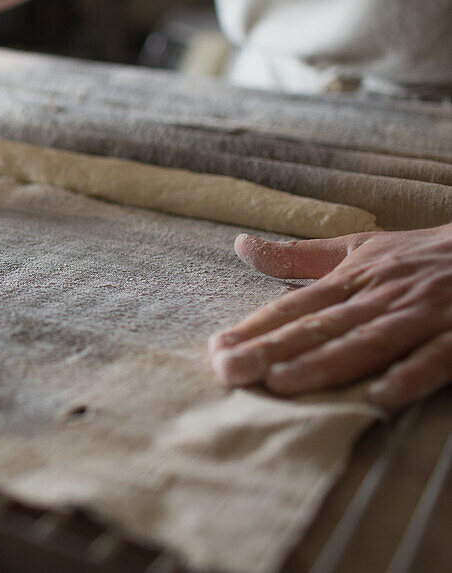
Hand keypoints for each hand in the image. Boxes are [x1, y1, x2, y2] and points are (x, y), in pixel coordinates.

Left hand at [209, 225, 451, 410]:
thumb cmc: (423, 255)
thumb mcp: (359, 247)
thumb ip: (300, 256)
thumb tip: (241, 247)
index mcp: (353, 279)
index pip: (295, 308)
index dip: (255, 328)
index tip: (217, 350)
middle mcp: (380, 296)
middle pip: (319, 327)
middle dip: (272, 350)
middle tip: (228, 371)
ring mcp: (421, 315)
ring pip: (366, 342)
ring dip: (324, 363)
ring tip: (280, 384)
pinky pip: (435, 358)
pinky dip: (410, 375)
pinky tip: (380, 398)